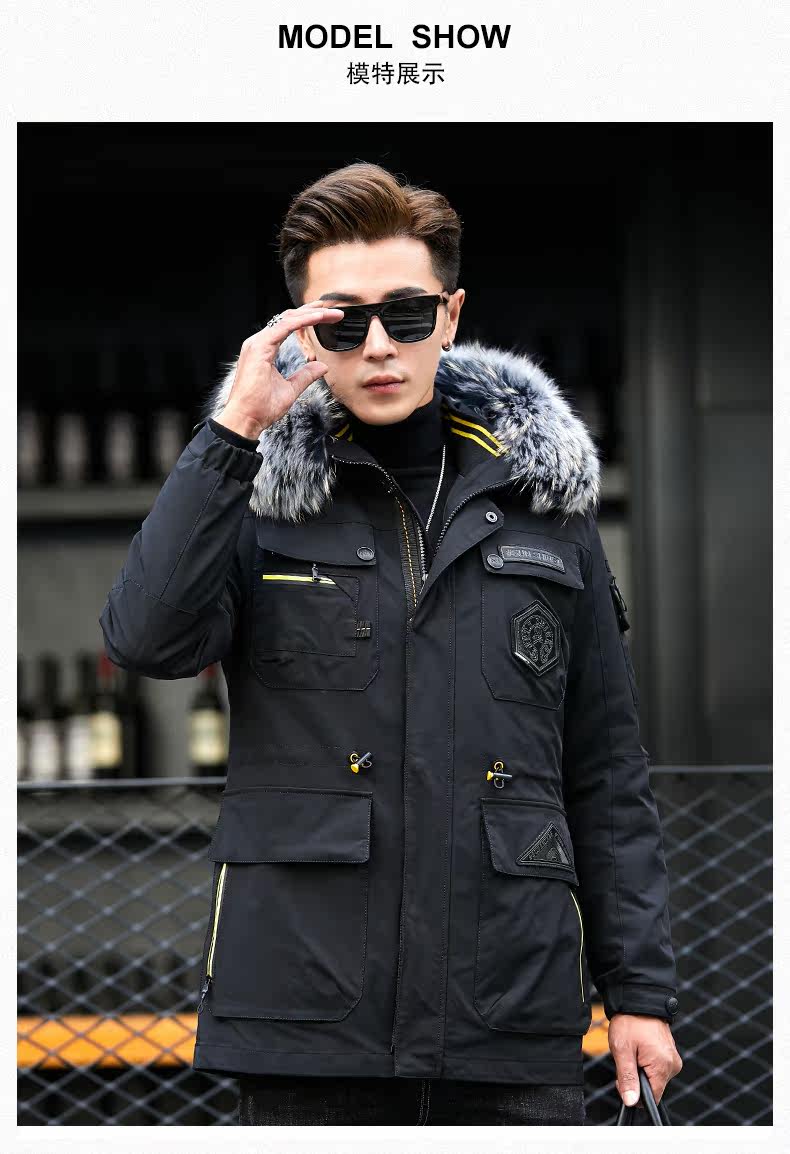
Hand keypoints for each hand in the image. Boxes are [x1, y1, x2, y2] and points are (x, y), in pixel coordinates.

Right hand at [220, 301, 344, 438]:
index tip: (327, 317)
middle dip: (311, 312)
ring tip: (329, 313)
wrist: (245, 419)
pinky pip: (285, 327)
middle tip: (333, 311)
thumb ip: (305, 376)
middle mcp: (259, 342)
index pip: (288, 327)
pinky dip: (303, 321)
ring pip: (287, 319)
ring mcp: (257, 343)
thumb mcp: (290, 389)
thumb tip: (322, 367)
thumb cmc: (260, 408)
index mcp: (264, 349)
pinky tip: (318, 318)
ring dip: (310, 314)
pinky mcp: (260, 347)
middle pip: (288, 318)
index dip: (308, 319)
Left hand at [608, 1013, 682, 1106]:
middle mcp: (672, 1065)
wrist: (638, 1001)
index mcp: (663, 1066)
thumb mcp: (623, 1050)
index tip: (623, 1078)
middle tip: (627, 1058)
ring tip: (633, 1050)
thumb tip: (631, 1101)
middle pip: (652, 1088)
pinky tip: (640, 1048)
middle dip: (636, 1078)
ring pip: (653, 1077)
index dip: (634, 1093)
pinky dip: (646, 1062)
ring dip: (640, 1069)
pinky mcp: (670, 1054)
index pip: (652, 1097)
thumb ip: (627, 1078)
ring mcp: (673, 1059)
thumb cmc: (630, 1022)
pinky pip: (657, 1067)